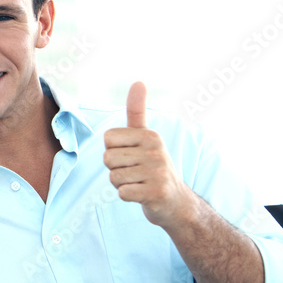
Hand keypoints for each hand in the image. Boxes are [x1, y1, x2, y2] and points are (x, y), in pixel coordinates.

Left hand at [103, 81, 195, 226]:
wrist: (175, 201)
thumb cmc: (152, 166)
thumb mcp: (145, 137)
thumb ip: (137, 111)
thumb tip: (138, 81)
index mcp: (150, 135)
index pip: (107, 139)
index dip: (113, 150)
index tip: (130, 155)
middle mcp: (156, 151)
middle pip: (107, 158)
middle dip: (116, 169)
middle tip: (135, 172)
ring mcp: (158, 172)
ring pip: (113, 177)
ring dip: (121, 183)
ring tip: (139, 182)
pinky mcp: (156, 193)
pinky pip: (122, 193)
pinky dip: (127, 196)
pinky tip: (142, 194)